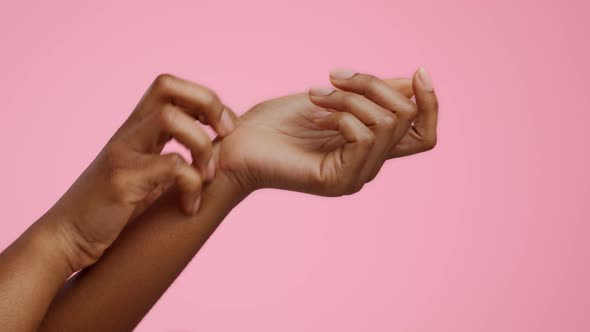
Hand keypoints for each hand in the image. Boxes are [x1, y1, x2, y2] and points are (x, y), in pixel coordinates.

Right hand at [47, 74, 235, 271]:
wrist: (66, 239)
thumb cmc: (110, 211)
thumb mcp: (144, 177)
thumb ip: (168, 159)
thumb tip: (212, 158)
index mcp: (136, 130)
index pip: (170, 87)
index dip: (205, 99)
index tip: (224, 129)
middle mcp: (128, 134)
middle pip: (168, 86)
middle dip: (208, 104)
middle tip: (225, 135)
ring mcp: (123, 154)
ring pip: (171, 118)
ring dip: (201, 146)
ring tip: (208, 177)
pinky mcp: (122, 180)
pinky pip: (171, 165)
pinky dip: (192, 185)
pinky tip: (190, 207)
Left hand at [214, 68, 437, 195]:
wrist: (237, 144)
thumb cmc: (277, 122)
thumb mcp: (333, 97)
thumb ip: (373, 93)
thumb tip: (413, 81)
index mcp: (370, 146)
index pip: (423, 133)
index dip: (431, 102)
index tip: (418, 71)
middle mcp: (369, 164)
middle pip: (406, 117)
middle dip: (372, 84)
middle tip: (333, 77)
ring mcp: (355, 176)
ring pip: (385, 122)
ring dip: (349, 97)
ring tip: (315, 95)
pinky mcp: (338, 181)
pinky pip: (365, 136)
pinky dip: (341, 114)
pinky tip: (314, 114)